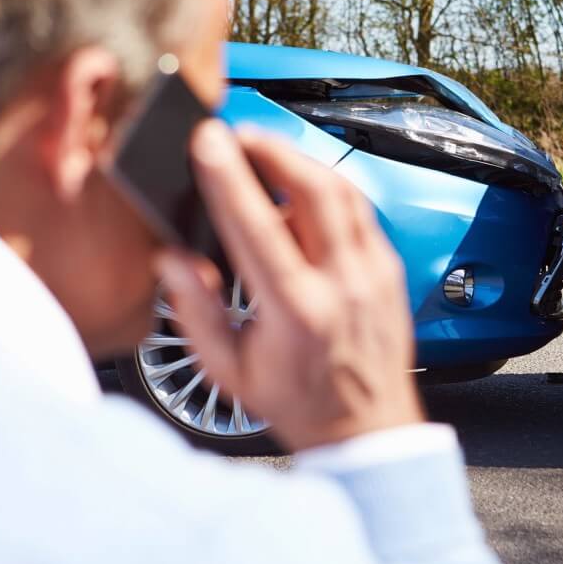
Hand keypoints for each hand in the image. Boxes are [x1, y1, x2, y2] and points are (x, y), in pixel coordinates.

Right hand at [155, 120, 423, 451]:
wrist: (368, 429)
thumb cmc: (299, 403)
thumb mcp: (230, 371)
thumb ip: (196, 311)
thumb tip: (172, 259)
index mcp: (297, 311)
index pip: (258, 226)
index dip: (229, 177)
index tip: (207, 141)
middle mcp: (343, 284)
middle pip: (314, 189)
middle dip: (272, 148)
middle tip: (238, 135)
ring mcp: (374, 273)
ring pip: (343, 191)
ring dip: (301, 161)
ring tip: (265, 153)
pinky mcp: (390, 269)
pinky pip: (360, 210)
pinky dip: (328, 189)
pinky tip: (302, 191)